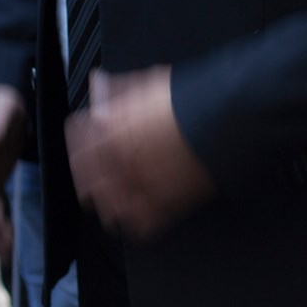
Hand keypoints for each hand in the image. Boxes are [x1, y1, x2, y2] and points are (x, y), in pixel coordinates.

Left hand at [65, 67, 214, 240]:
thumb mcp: (149, 83)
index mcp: (111, 132)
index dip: (77, 141)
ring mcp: (143, 186)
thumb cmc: (191, 99)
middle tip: (90, 179)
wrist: (229, 116)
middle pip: (88, 181)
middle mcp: (120, 162)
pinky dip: (137, 222)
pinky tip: (136, 218)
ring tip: (110, 202)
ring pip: (110, 207)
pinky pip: (142, 223)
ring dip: (108, 204)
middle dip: (87, 180)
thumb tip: (98, 83)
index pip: (78, 143)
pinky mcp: (167, 204)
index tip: (82, 140)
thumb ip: (117, 88)